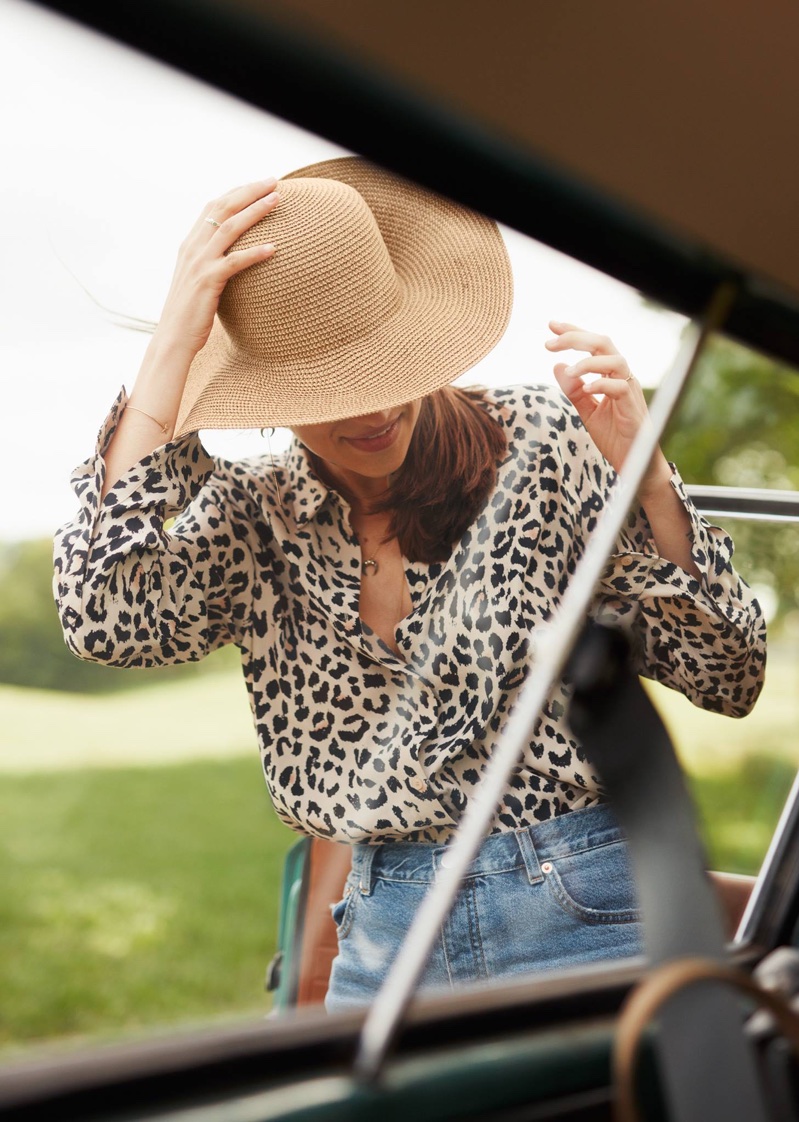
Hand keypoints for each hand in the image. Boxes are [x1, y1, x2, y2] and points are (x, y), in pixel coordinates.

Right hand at [154, 179, 279, 360]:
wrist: (173, 338)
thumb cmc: (190, 313)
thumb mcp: (198, 281)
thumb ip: (210, 264)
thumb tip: (231, 259)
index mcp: (190, 244)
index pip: (213, 207)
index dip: (237, 192)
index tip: (258, 184)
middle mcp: (193, 248)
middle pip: (223, 208)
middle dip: (249, 191)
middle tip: (274, 181)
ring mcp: (199, 263)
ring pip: (230, 227)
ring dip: (255, 210)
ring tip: (277, 200)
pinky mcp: (208, 281)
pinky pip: (235, 262)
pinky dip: (255, 252)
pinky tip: (274, 247)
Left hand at [546, 320, 670, 496]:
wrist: (633, 462)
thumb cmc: (614, 436)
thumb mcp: (586, 411)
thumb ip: (573, 390)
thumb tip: (557, 365)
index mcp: (610, 374)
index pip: (592, 344)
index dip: (573, 332)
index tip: (550, 325)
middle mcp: (622, 376)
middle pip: (603, 343)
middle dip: (575, 338)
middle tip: (549, 343)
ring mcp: (629, 390)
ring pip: (614, 360)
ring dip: (588, 362)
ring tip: (569, 371)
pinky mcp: (633, 407)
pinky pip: (620, 387)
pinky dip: (601, 384)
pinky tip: (585, 389)